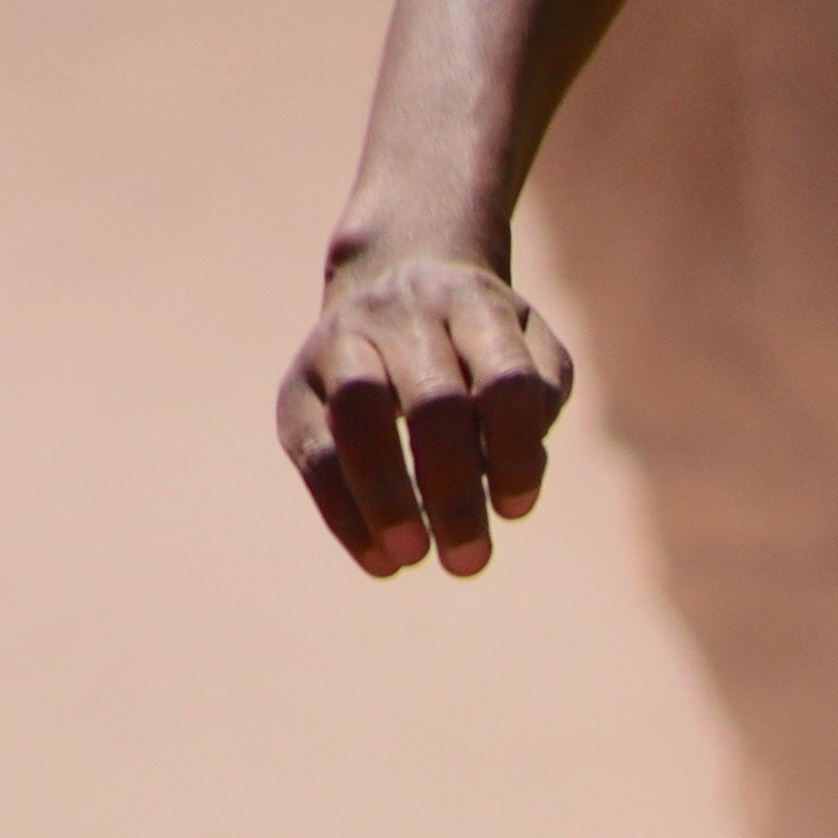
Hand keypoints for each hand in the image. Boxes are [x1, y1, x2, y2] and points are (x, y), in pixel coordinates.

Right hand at [282, 248, 573, 575]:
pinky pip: (315, 449)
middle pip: (433, 400)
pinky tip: (379, 561)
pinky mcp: (298, 383)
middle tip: (469, 563)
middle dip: (453, 491)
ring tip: (411, 558)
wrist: (391, 274)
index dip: (515, 452)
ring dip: (385, 495)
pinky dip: (343, 512)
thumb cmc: (480, 340)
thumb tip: (518, 471)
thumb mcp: (528, 348)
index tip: (515, 510)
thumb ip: (539, 402)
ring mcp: (342, 341)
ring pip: (358, 410)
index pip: (506, 381)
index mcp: (475, 305)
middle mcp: (405, 314)